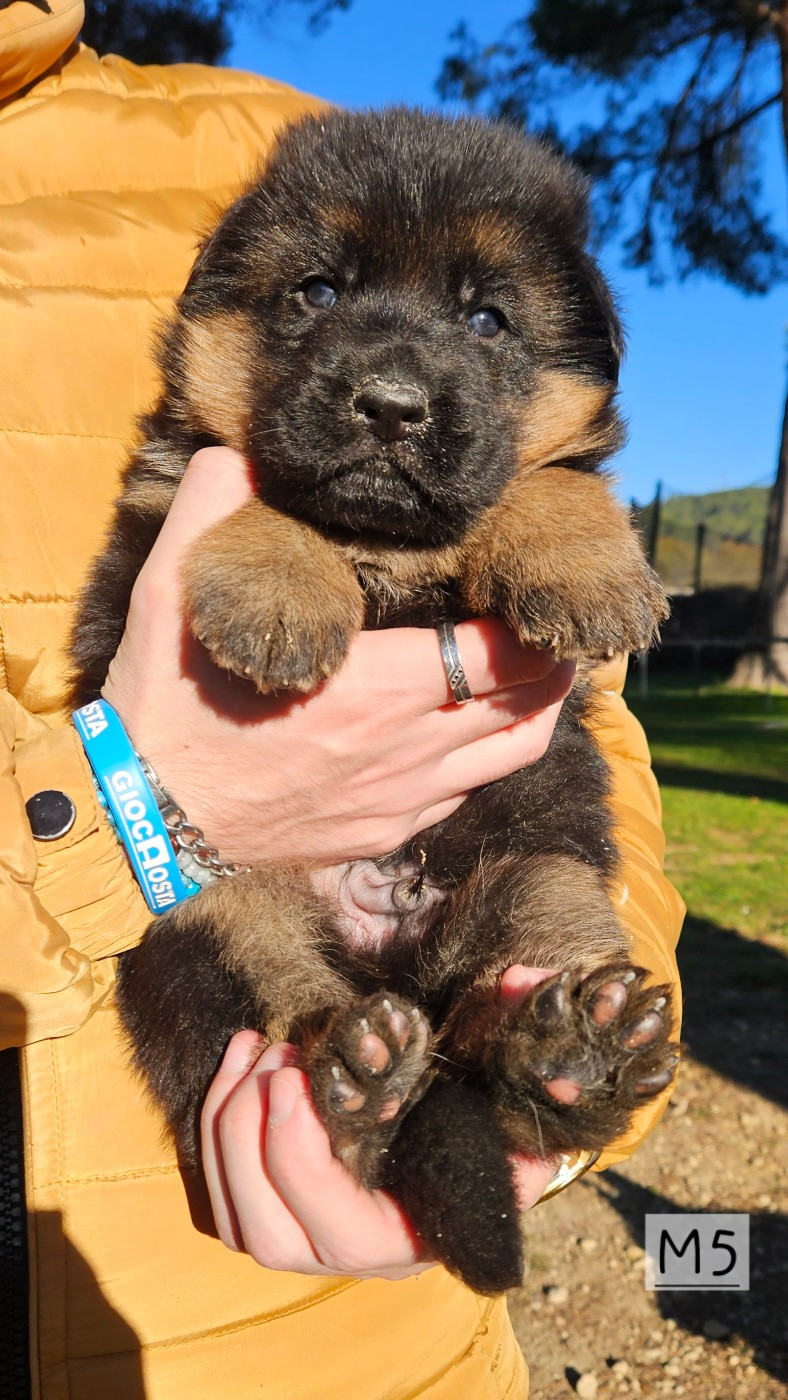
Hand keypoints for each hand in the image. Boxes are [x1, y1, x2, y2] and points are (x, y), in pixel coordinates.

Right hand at [103, 447, 574, 865]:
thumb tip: (238, 454)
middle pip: (526, 705)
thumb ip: (211, 510)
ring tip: (536, 677)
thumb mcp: (168, 597)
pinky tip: (468, 733)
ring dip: (534, 713)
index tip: (530, 591)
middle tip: (552, 627)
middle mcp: (407, 751)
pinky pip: (464, 796)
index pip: (501, 653)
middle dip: (552, 662)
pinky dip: (484, 758)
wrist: (140, 827)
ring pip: (510, 756)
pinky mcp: (383, 835)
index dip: (534, 622)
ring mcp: (401, 802)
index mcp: (377, 689)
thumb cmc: (164, 711)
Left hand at [201, 983, 558, 1278]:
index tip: (298, 1078)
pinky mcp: (275, 1214)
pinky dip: (216, 1128)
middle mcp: (352, 1258)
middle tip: (277, 1057)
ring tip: (256, 1050)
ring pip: (234, 1221)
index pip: (341, 1232)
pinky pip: (221, 1197)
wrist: (471, 1153)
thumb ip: (522, 1040)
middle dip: (253, 1139)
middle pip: (268, 1234)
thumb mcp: (522, 1092)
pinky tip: (241, 1061)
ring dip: (228, 1128)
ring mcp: (306, 1243)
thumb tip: (519, 980)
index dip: (303, 1161)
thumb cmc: (494, 1126)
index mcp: (413, 1237)